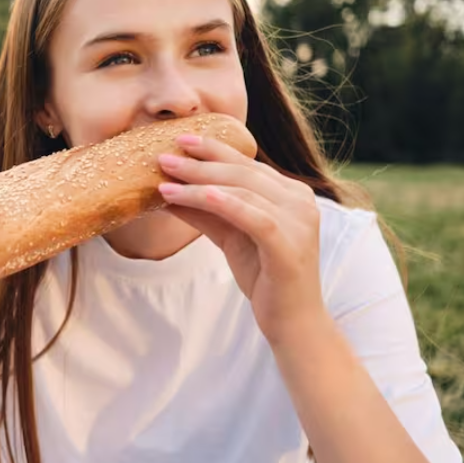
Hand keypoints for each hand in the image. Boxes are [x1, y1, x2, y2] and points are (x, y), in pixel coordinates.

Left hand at [157, 134, 326, 344]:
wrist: (292, 322)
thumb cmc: (264, 277)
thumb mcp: (230, 237)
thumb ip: (205, 213)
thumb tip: (166, 190)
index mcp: (290, 193)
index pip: (247, 163)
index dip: (214, 149)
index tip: (180, 139)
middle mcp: (300, 200)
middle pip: (242, 171)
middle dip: (200, 162)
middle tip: (164, 157)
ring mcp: (298, 222)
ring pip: (243, 190)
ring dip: (199, 183)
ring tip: (165, 181)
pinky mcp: (289, 245)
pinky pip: (252, 216)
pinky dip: (223, 203)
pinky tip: (196, 196)